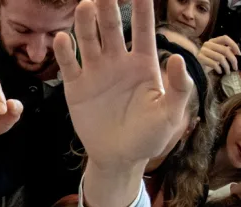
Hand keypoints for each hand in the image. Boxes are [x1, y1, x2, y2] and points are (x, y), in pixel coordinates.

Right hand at [54, 0, 193, 168]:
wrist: (119, 158)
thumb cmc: (149, 136)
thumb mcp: (170, 115)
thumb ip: (177, 88)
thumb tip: (177, 59)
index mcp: (143, 64)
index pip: (143, 30)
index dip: (142, 9)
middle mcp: (118, 62)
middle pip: (112, 28)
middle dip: (108, 8)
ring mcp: (96, 72)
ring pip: (89, 40)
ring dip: (86, 23)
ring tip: (85, 5)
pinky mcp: (76, 87)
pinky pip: (70, 65)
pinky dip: (65, 52)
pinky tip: (63, 39)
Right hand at [196, 36, 240, 74]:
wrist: (194, 68)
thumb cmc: (208, 61)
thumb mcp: (218, 54)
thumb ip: (226, 50)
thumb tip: (236, 51)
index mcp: (213, 41)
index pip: (225, 38)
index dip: (233, 45)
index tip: (239, 54)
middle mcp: (207, 44)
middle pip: (225, 50)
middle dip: (233, 60)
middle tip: (235, 68)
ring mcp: (203, 51)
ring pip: (221, 58)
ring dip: (227, 67)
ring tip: (228, 72)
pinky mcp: (200, 58)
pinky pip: (214, 64)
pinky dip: (219, 69)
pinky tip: (220, 72)